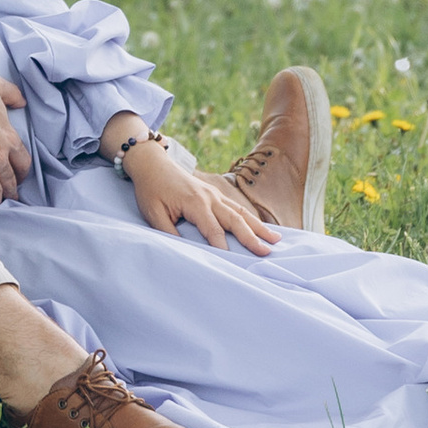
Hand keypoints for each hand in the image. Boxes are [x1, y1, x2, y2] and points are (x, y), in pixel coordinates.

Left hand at [113, 131, 274, 255]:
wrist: (152, 164)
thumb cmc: (151, 190)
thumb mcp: (153, 214)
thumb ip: (169, 232)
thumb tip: (185, 250)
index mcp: (195, 202)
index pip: (213, 230)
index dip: (222, 247)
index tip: (232, 263)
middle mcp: (210, 197)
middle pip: (235, 219)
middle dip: (252, 237)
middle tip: (267, 251)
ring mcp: (214, 193)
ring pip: (241, 211)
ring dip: (258, 226)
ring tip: (275, 239)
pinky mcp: (215, 193)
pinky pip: (236, 206)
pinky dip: (250, 217)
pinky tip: (260, 226)